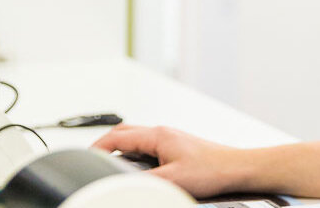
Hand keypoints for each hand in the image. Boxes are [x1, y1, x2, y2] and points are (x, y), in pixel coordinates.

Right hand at [92, 124, 246, 197]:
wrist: (237, 169)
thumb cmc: (212, 170)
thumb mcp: (170, 180)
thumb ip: (142, 182)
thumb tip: (121, 185)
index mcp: (158, 135)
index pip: (116, 136)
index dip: (96, 148)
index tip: (83, 158)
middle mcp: (163, 133)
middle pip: (124, 133)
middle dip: (105, 145)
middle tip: (92, 160)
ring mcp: (170, 140)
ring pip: (137, 140)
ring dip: (122, 151)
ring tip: (111, 166)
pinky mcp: (177, 149)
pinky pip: (148, 148)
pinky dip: (136, 156)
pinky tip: (137, 171)